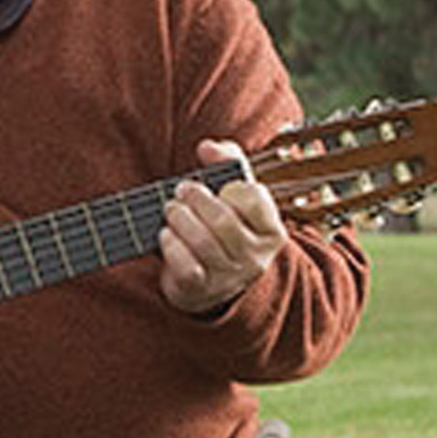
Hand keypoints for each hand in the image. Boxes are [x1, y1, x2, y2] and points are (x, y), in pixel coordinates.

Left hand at [158, 139, 285, 314]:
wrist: (209, 281)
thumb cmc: (223, 228)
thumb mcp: (233, 196)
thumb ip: (227, 162)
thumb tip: (207, 147)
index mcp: (271, 231)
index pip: (254, 199)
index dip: (230, 187)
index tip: (214, 186)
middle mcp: (255, 257)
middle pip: (223, 220)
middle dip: (196, 200)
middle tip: (181, 191)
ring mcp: (229, 277)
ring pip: (202, 242)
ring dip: (180, 219)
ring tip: (171, 209)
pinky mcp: (202, 290)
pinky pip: (186, 266)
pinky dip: (172, 246)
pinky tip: (165, 235)